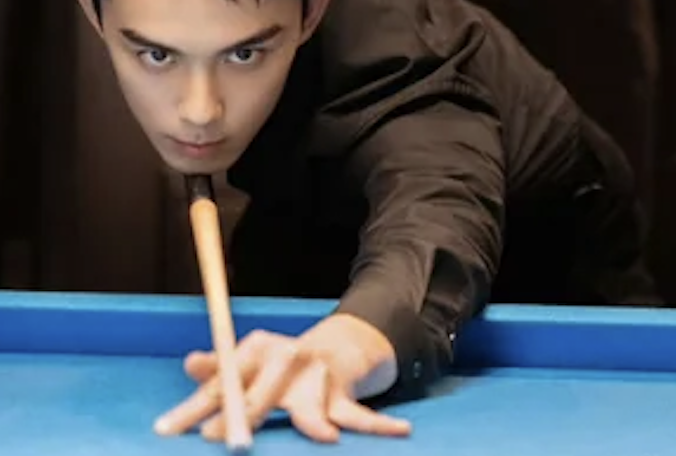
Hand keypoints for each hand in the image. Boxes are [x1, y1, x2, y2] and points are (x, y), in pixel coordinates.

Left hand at [154, 313, 411, 443]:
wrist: (342, 344)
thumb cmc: (283, 366)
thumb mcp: (251, 364)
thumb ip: (220, 371)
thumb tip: (190, 363)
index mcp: (257, 351)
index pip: (221, 382)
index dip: (193, 407)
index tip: (167, 430)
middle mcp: (286, 357)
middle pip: (259, 394)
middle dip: (242, 416)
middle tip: (218, 439)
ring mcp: (318, 373)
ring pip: (310, 405)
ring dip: (315, 421)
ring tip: (323, 434)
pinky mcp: (344, 389)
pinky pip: (359, 414)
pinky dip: (379, 426)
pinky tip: (399, 431)